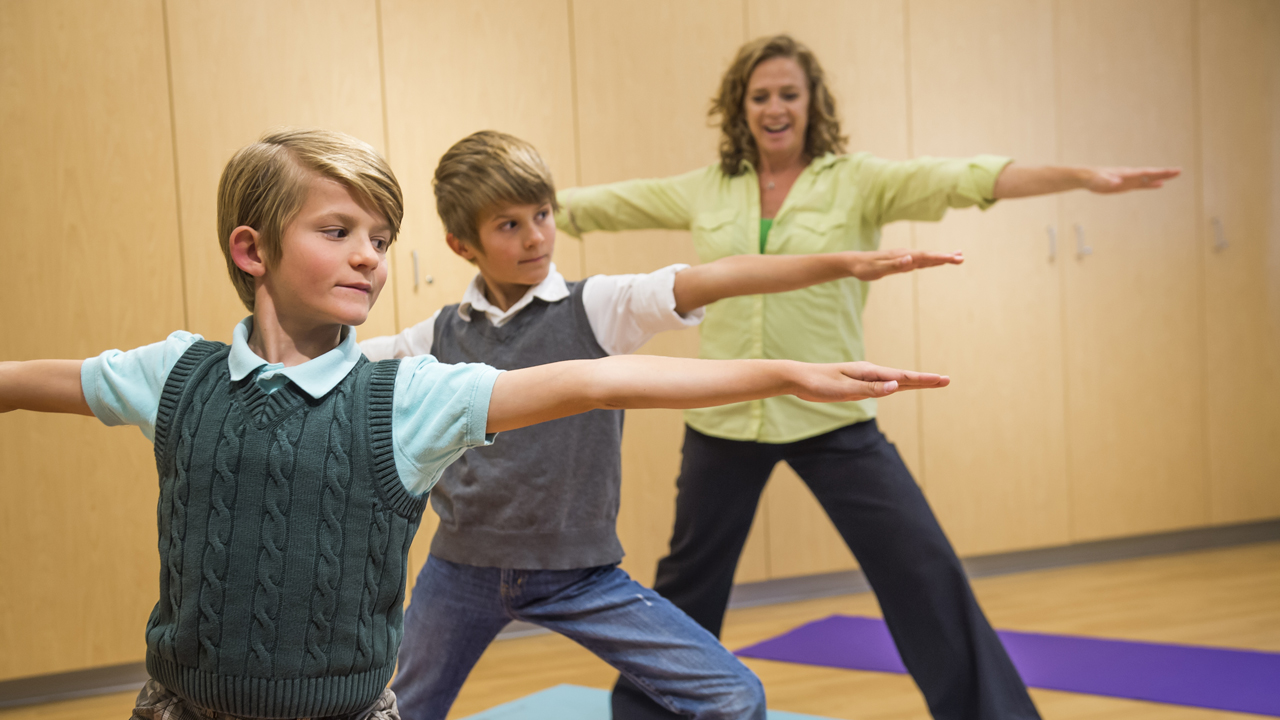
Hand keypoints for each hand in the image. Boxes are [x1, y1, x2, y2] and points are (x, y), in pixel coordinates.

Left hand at [790, 361, 949, 402]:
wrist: (798, 378)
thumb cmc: (818, 384)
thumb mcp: (844, 389)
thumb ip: (870, 389)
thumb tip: (896, 387)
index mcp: (869, 372)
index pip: (902, 378)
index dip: (924, 380)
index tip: (942, 379)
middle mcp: (870, 373)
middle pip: (903, 378)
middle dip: (924, 380)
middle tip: (945, 380)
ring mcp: (864, 378)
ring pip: (894, 382)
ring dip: (913, 383)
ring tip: (931, 382)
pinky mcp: (856, 385)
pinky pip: (882, 387)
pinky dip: (896, 386)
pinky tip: (900, 387)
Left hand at [849, 249, 963, 280]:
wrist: (854, 262)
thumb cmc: (865, 268)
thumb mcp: (878, 269)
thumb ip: (894, 265)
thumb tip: (910, 259)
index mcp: (902, 256)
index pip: (925, 257)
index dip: (940, 257)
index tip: (954, 258)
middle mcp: (906, 255)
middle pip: (930, 256)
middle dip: (946, 257)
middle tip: (962, 257)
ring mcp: (905, 258)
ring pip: (927, 257)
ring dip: (941, 257)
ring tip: (956, 256)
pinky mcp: (902, 262)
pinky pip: (920, 261)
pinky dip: (931, 261)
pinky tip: (937, 262)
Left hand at [1083, 167, 1180, 193]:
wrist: (1087, 177)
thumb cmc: (1093, 179)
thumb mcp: (1100, 182)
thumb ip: (1109, 182)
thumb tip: (1118, 182)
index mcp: (1127, 174)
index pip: (1146, 173)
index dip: (1159, 172)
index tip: (1172, 171)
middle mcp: (1131, 175)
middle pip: (1151, 174)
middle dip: (1165, 173)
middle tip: (1179, 171)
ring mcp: (1130, 179)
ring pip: (1149, 178)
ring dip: (1161, 177)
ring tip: (1174, 175)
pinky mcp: (1127, 184)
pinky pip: (1142, 184)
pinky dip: (1151, 184)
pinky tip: (1159, 185)